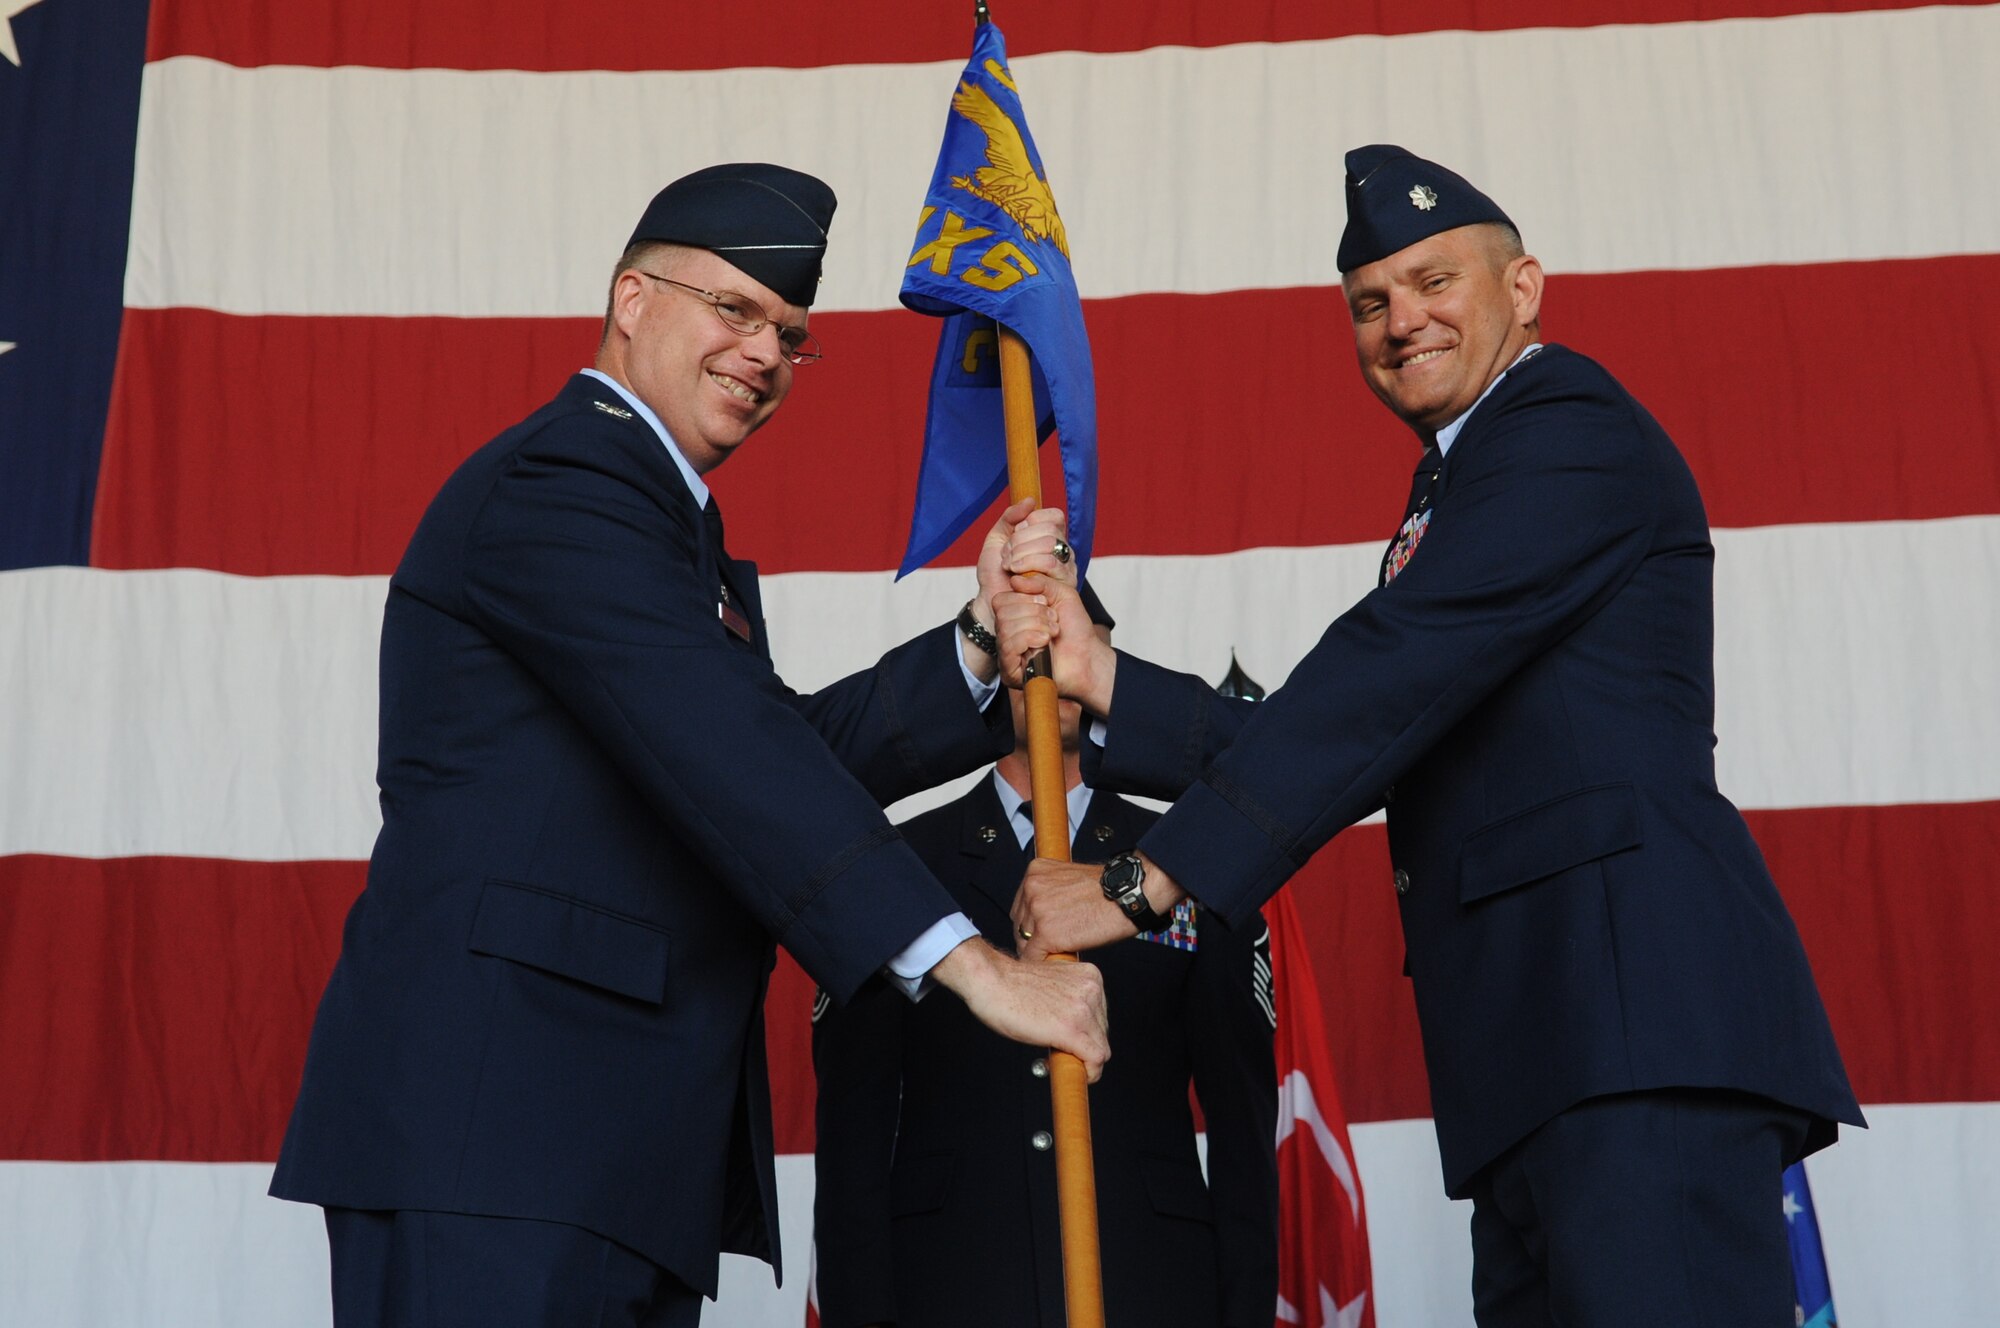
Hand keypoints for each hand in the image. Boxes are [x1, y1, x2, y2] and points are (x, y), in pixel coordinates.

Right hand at [931, 937, 1110, 1079]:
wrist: (990, 981)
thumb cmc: (1010, 984)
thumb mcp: (1052, 987)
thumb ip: (1069, 1002)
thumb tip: (1077, 1030)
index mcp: (1088, 976)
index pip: (1102, 1016)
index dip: (1087, 1034)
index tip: (1075, 1043)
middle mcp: (1091, 990)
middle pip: (1103, 1033)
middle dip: (1084, 1047)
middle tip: (1059, 1050)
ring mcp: (1084, 1010)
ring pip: (1101, 1049)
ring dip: (1081, 1059)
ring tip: (1056, 1055)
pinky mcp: (1072, 1029)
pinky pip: (1095, 1060)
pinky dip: (1088, 1073)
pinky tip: (1068, 1071)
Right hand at [992, 578, 1116, 712]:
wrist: (1088, 657)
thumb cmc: (1076, 631)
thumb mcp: (1062, 593)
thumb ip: (1040, 581)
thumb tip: (1015, 580)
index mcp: (1015, 614)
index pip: (1001, 599)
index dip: (1025, 597)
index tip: (1046, 604)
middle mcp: (1007, 632)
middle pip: (1002, 611)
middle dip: (1034, 612)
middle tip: (1053, 620)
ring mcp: (1007, 651)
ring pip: (1005, 627)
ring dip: (1036, 625)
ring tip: (1052, 632)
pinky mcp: (1010, 669)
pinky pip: (1009, 645)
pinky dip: (1030, 638)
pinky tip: (1044, 643)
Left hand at [1002, 506, 1075, 588]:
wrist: (991, 599)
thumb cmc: (995, 572)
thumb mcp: (997, 538)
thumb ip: (1011, 516)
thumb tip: (1031, 501)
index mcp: (1049, 536)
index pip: (1054, 516)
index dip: (1030, 522)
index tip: (1014, 534)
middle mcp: (1062, 550)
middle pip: (1050, 530)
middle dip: (1020, 541)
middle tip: (1007, 555)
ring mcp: (1065, 567)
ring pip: (1050, 544)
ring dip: (1022, 554)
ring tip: (1010, 567)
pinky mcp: (1064, 584)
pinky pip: (1050, 564)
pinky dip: (1027, 566)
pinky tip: (1017, 577)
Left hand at [1012, 854, 1186, 962]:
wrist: (1128, 895)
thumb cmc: (1108, 891)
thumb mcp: (1068, 880)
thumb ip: (1049, 893)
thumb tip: (1040, 917)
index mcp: (1035, 871)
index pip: (1020, 906)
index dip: (1031, 924)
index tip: (1041, 934)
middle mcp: (1031, 887)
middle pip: (1019, 924)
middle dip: (1033, 938)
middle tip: (1053, 947)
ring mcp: (1036, 910)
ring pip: (1024, 942)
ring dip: (1040, 951)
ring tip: (1060, 952)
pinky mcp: (1046, 932)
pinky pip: (1032, 957)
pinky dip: (1044, 963)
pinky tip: (1059, 961)